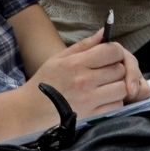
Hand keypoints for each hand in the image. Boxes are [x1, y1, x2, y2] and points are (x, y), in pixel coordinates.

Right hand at [26, 28, 146, 119]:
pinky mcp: (92, 117)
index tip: (110, 57)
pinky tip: (102, 101)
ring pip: (122, 89)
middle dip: (117, 70)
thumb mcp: (58, 58)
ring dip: (117, 87)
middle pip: (120, 69)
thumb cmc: (44, 83)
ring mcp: (90, 100)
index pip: (113, 51)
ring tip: (106, 88)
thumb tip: (103, 33)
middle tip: (106, 73)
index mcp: (77, 63)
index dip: (116, 53)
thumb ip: (84, 45)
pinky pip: (116, 107)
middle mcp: (85, 81)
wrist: (28, 113)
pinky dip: (113, 103)